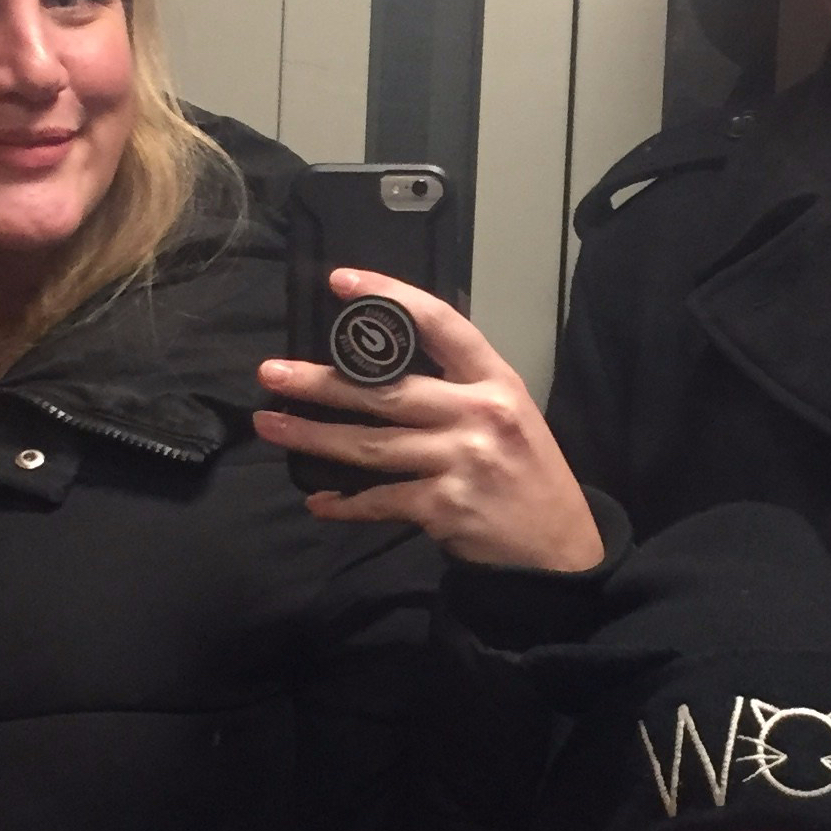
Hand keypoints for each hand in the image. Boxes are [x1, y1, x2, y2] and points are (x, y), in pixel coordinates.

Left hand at [253, 271, 604, 571]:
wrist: (559, 549)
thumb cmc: (528, 474)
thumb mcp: (509, 414)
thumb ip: (458, 387)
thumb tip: (384, 365)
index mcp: (496, 382)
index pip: (440, 325)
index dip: (390, 298)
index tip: (342, 281)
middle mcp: (480, 414)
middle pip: (387, 390)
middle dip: (322, 382)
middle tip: (272, 372)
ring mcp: (463, 460)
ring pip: (372, 444)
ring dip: (314, 437)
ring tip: (271, 425)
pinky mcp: (446, 506)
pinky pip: (382, 500)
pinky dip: (346, 504)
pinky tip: (320, 502)